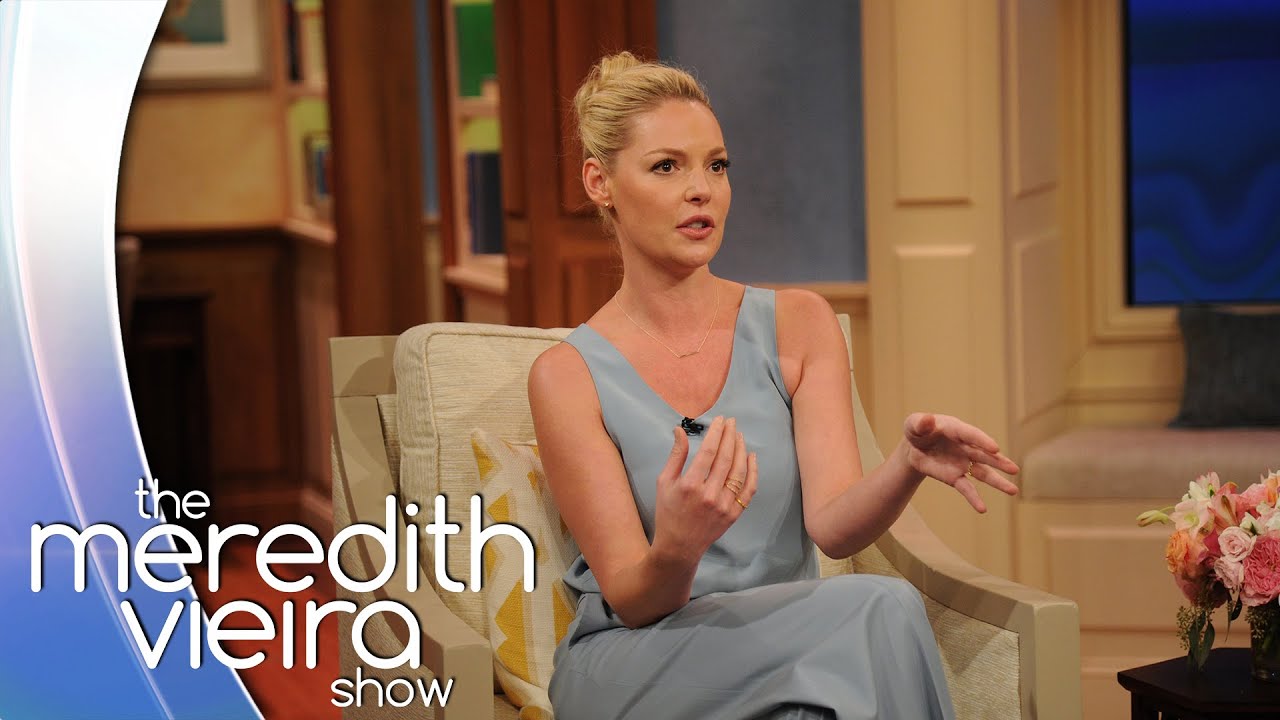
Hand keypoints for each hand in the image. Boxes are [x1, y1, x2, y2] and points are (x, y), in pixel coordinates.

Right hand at [652, 416, 758, 563]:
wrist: (679, 546)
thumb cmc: (668, 512)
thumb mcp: (664, 482)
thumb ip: (675, 455)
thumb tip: (679, 430)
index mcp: (689, 486)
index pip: (708, 452)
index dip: (716, 433)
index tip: (720, 420)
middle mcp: (709, 495)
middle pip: (726, 458)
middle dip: (730, 436)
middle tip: (731, 422)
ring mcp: (724, 506)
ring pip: (739, 471)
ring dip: (741, 450)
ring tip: (739, 436)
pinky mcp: (734, 514)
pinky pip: (748, 489)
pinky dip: (753, 471)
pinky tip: (751, 457)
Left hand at [901, 412, 1019, 512]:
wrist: (913, 448)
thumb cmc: (917, 431)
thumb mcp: (913, 424)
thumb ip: (920, 422)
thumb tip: (928, 421)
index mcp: (957, 430)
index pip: (972, 435)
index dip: (982, 441)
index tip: (994, 448)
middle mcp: (966, 447)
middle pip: (985, 455)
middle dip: (999, 462)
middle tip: (1014, 469)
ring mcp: (963, 463)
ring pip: (983, 473)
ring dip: (997, 482)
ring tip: (1013, 490)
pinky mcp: (956, 477)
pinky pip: (967, 489)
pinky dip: (974, 498)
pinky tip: (982, 509)